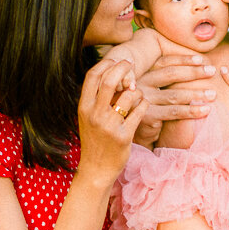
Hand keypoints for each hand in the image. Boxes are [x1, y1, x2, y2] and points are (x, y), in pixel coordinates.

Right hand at [77, 58, 146, 182]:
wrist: (96, 170)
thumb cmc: (95, 140)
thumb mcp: (88, 117)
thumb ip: (96, 97)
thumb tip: (111, 71)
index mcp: (83, 107)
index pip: (93, 76)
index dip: (107, 63)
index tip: (118, 59)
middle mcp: (94, 114)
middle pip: (111, 80)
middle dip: (124, 68)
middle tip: (132, 64)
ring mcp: (109, 125)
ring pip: (130, 94)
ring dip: (138, 91)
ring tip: (138, 96)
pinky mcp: (124, 136)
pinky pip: (140, 111)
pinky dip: (144, 105)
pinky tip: (143, 107)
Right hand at [136, 53, 216, 123]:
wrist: (136, 130)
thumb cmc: (153, 106)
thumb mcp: (157, 88)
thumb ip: (170, 77)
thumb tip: (199, 63)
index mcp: (145, 73)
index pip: (166, 62)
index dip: (184, 59)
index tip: (202, 59)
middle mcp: (141, 84)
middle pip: (170, 74)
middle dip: (193, 72)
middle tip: (212, 71)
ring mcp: (144, 100)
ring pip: (174, 95)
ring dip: (196, 94)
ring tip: (213, 94)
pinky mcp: (148, 117)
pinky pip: (174, 112)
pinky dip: (191, 111)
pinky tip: (205, 110)